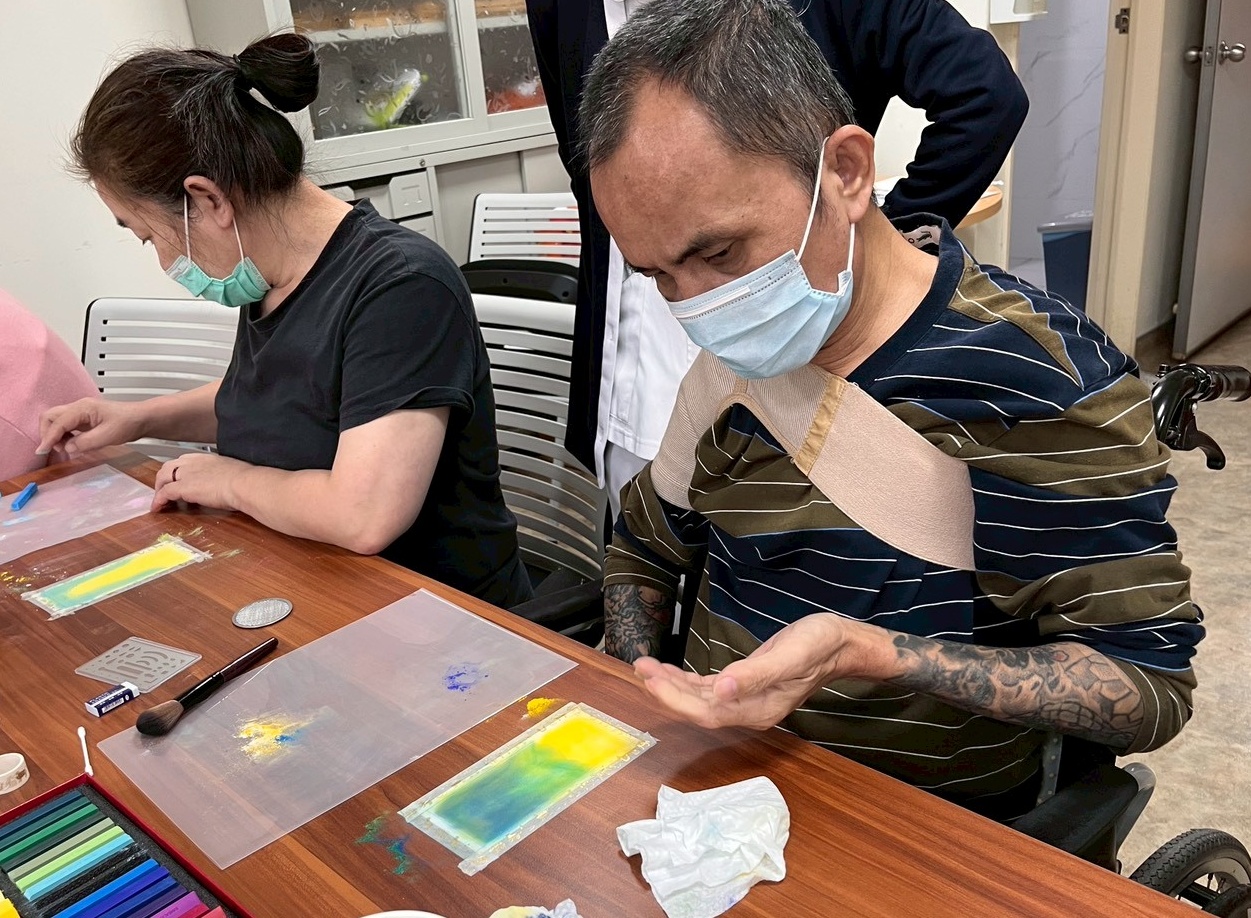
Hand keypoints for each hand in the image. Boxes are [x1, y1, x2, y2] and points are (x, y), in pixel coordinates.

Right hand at [38, 398, 146, 456]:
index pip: (58, 422)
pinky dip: (62, 435)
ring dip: (54, 435)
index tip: (43, 450)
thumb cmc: (129, 422)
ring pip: (55, 420)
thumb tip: (67, 448)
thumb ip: (85, 442)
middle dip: (47, 433)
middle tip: (54, 449)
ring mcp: (80, 413)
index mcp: (83, 408)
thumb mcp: (107, 436)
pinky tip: (70, 444)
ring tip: (64, 448)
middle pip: (50, 417)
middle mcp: (79, 408)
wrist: (142, 419)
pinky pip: (65, 425)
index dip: (49, 437)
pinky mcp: (83, 419)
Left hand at [152, 453, 252, 511]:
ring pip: (163, 476)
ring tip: (159, 499)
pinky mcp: (183, 488)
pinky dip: (158, 500)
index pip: (186, 460)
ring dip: (159, 487)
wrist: (244, 484)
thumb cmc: (246, 481)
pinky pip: (164, 493)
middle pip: (170, 466)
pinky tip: (157, 508)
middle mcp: (194, 462)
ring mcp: (187, 474)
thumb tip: (230, 483)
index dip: (180, 470)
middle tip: (164, 488)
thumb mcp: (234, 473)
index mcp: (208, 458)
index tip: (181, 478)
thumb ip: (226, 476)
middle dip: (164, 477)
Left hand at [633, 613, 874, 729]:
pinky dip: (687, 680)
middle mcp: (750, 710)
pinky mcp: (746, 685)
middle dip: (667, 691)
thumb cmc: (819, 645)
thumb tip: (721, 689)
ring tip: (646, 665)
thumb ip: (755, 675)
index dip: (676, 699)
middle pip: (699, 708)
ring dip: (672, 684)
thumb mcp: (789, 655)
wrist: (842, 643)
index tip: (652, 679)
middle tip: (641, 668)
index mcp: (759, 708)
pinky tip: (670, 670)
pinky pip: (709, 689)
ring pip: (700, 698)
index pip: (708, 712)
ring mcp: (748, 699)